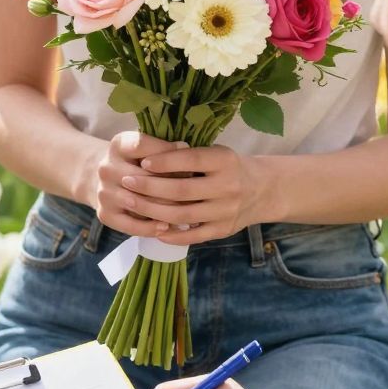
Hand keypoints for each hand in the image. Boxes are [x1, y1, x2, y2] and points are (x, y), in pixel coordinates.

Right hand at [89, 131, 188, 235]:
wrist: (106, 179)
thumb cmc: (137, 162)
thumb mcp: (148, 149)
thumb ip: (164, 149)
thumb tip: (185, 149)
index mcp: (119, 145)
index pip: (142, 145)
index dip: (167, 153)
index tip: (188, 159)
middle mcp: (106, 167)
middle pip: (143, 178)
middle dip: (172, 186)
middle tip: (196, 194)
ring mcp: (104, 192)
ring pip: (140, 204)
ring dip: (165, 209)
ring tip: (189, 214)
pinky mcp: (105, 214)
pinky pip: (131, 225)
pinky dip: (151, 228)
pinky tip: (168, 227)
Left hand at [106, 142, 268, 244]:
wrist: (261, 190)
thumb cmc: (227, 167)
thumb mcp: (215, 152)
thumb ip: (188, 155)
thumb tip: (149, 154)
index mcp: (225, 161)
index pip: (191, 160)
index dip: (165, 161)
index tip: (142, 161)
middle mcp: (228, 186)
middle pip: (182, 190)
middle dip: (150, 186)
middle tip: (126, 181)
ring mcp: (226, 211)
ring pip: (183, 215)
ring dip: (153, 211)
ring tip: (131, 203)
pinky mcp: (223, 230)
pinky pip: (193, 236)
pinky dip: (172, 235)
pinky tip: (153, 229)